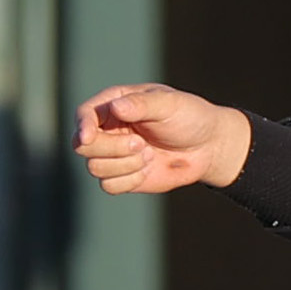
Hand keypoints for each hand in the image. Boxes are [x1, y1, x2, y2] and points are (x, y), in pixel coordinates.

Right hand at [74, 83, 251, 193]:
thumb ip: (142, 105)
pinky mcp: (121, 176)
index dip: (82, 126)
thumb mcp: (169, 104)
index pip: (84, 114)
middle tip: (141, 144)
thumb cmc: (189, 117)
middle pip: (83, 145)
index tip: (88, 137)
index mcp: (114, 104)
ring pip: (94, 167)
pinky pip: (108, 186)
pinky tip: (147, 170)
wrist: (208, 147)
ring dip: (124, 165)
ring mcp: (112, 154)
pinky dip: (129, 181)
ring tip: (149, 155)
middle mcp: (108, 129)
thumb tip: (116, 107)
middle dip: (111, 149)